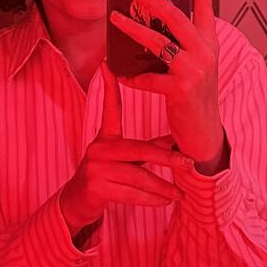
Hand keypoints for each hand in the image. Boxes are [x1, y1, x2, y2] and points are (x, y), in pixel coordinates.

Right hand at [59, 60, 194, 232]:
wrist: (77, 202)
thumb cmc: (105, 176)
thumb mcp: (123, 158)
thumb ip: (146, 148)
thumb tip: (175, 140)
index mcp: (105, 138)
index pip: (110, 109)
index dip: (110, 87)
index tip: (107, 65)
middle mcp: (98, 149)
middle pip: (138, 150)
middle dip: (167, 158)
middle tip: (189, 162)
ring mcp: (95, 169)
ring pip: (137, 177)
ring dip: (162, 187)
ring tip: (180, 193)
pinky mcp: (96, 189)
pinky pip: (130, 195)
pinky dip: (150, 200)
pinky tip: (165, 201)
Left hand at [108, 0, 224, 163]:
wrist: (204, 132)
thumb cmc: (195, 94)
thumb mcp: (196, 63)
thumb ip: (182, 42)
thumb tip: (155, 19)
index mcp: (209, 42)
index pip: (205, 4)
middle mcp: (205, 51)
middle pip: (175, 16)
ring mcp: (193, 70)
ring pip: (156, 41)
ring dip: (132, 29)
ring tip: (114, 19)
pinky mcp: (180, 89)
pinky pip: (147, 77)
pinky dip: (132, 77)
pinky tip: (121, 74)